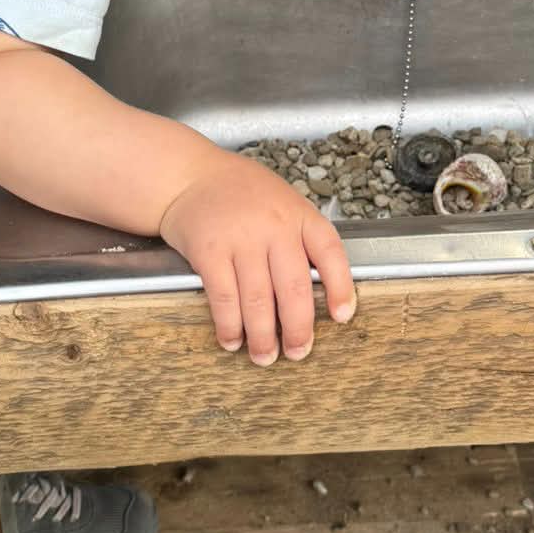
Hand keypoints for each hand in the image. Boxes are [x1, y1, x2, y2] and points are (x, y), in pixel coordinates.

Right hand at [159, 151, 355, 363]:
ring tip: (265, 356)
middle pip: (294, 288)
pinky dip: (229, 326)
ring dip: (262, 337)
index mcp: (299, 214)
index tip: (343, 316)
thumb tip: (320, 291)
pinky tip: (232, 339)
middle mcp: (274, 226)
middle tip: (298, 352)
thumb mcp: (284, 202)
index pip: (330, 252)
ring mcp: (241, 239)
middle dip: (298, 329)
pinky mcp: (209, 252)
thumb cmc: (242, 194)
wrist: (190, 176)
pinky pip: (224, 298)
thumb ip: (301, 239)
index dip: (341, 287)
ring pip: (259, 300)